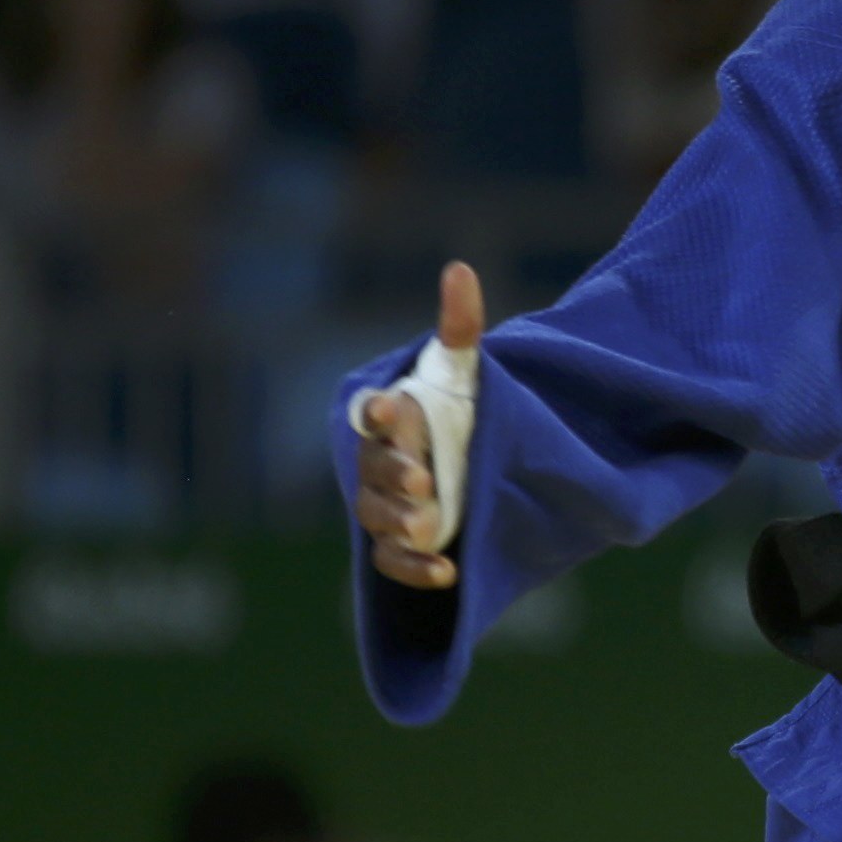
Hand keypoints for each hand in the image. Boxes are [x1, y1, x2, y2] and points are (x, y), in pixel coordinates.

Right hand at [353, 261, 481, 589]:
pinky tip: (446, 573)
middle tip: (421, 479)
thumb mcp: (465, 373)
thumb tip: (459, 268)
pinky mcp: (405, 543)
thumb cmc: (454, 413)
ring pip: (378, 519)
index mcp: (391, 422)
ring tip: (428, 522)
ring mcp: (389, 508)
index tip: (393, 406)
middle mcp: (381, 465)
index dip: (379, 413)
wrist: (468, 466)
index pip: (373, 415)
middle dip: (393, 475)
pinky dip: (415, 568)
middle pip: (373, 472)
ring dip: (400, 522)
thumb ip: (461, 327)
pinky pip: (395, 562)